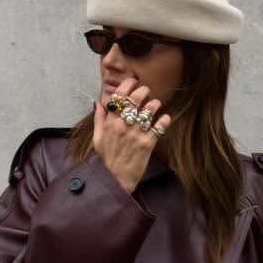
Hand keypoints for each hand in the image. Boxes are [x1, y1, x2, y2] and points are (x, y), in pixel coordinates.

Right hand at [92, 76, 172, 193]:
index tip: (133, 83)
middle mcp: (123, 125)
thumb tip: (97, 102)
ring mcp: (136, 133)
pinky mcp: (148, 143)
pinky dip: (165, 119)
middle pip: (137, 98)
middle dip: (144, 91)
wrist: (115, 179)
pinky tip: (164, 119)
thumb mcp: (97, 138)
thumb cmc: (106, 159)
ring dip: (155, 103)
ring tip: (155, 104)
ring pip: (150, 109)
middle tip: (147, 92)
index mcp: (110, 122)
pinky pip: (160, 125)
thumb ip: (99, 119)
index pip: (120, 95)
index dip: (129, 84)